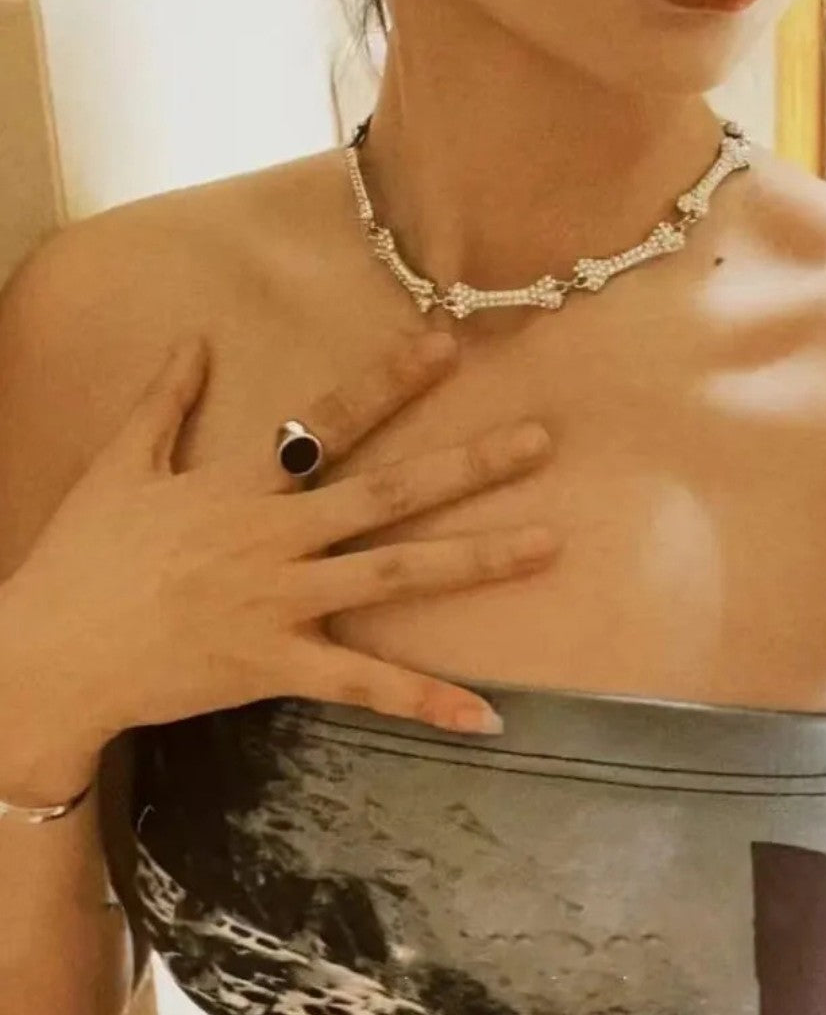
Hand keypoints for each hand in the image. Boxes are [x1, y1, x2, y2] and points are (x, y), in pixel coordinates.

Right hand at [0, 333, 557, 805]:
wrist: (49, 654)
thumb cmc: (84, 557)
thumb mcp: (119, 465)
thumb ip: (163, 399)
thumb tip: (193, 337)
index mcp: (240, 483)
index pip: (327, 420)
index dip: (388, 380)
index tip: (447, 346)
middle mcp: (276, 536)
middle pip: (387, 492)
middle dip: (466, 464)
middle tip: (541, 440)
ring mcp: (282, 602)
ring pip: (395, 576)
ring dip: (475, 559)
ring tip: (547, 544)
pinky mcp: (277, 665)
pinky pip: (364, 686)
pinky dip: (425, 700)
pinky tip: (487, 716)